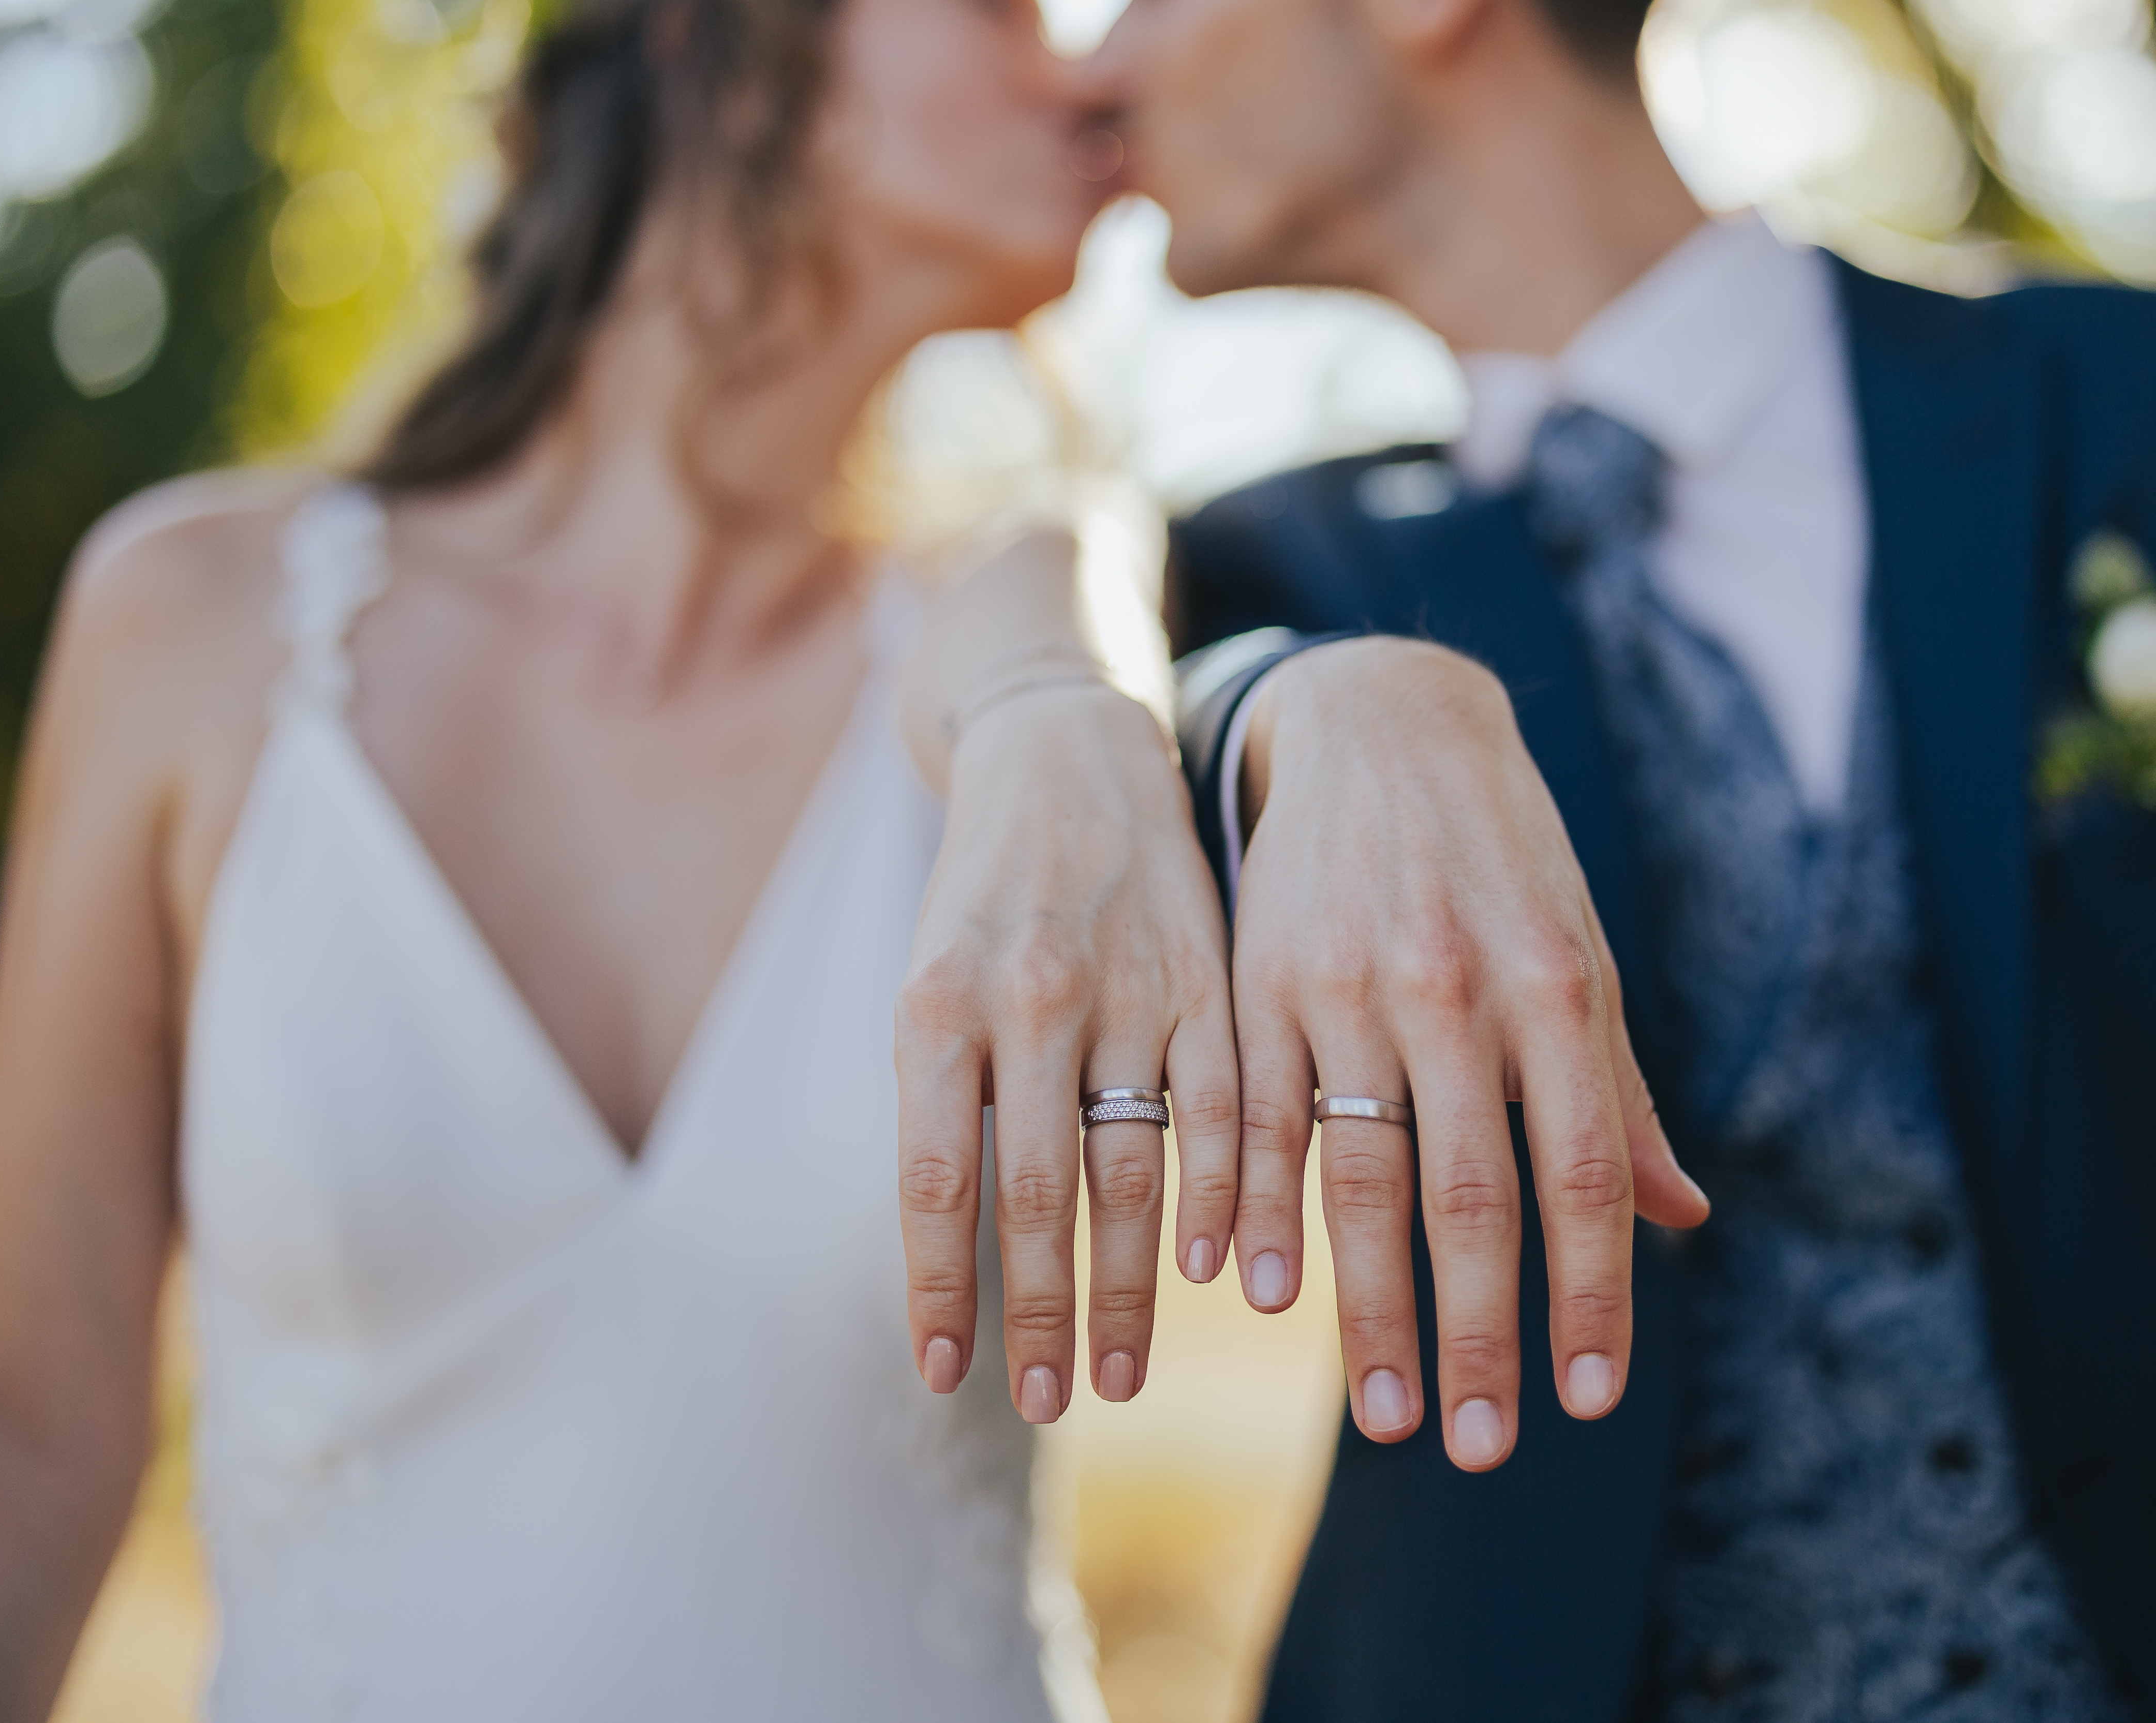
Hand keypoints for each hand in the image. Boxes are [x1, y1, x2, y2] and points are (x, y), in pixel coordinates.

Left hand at [896, 680, 1239, 1420]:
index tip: (946, 1376)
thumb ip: (947, 1108)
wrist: (1063, 751)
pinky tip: (1210, 1272)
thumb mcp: (933, 988)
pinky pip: (1222, 1107)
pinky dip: (1219, 1198)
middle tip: (1050, 1404)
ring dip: (1127, 1285)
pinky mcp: (1205, 976)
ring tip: (1120, 1375)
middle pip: (1041, 1191)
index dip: (942, 1288)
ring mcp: (1125, 987)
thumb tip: (954, 1261)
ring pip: (1133, 1165)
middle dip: (1043, 1311)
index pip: (937, 1181)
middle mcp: (1029, 999)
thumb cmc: (984, 900)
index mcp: (937, 1006)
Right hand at [1225, 636, 1706, 1469]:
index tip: (1585, 1399)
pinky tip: (1264, 1291)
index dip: (1588, 1294)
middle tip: (1481, 1446)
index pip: (1582, 1175)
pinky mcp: (1262, 976)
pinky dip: (1259, 1210)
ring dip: (1369, 1306)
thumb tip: (1683, 1220)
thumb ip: (1620, 1093)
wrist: (1384, 717)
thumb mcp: (1583, 956)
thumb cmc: (1505, 857)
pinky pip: (1260, 1114)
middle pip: (1471, 1193)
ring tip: (1385, 1410)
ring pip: (1360, 1171)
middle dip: (1480, 1331)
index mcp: (1557, 989)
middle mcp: (1457, 989)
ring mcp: (1351, 983)